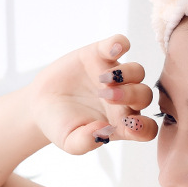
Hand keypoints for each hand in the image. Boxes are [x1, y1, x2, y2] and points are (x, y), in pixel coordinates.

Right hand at [29, 34, 157, 154]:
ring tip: (102, 79)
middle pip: (144, 95)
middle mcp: (124, 100)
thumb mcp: (70, 141)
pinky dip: (119, 44)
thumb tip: (103, 132)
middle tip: (106, 97)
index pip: (147, 128)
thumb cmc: (60, 125)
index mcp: (122, 124)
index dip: (145, 127)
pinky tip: (113, 49)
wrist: (41, 103)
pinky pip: (119, 45)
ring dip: (126, 74)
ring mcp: (115, 76)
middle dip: (131, 95)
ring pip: (137, 71)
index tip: (131, 125)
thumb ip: (86, 142)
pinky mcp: (101, 55)